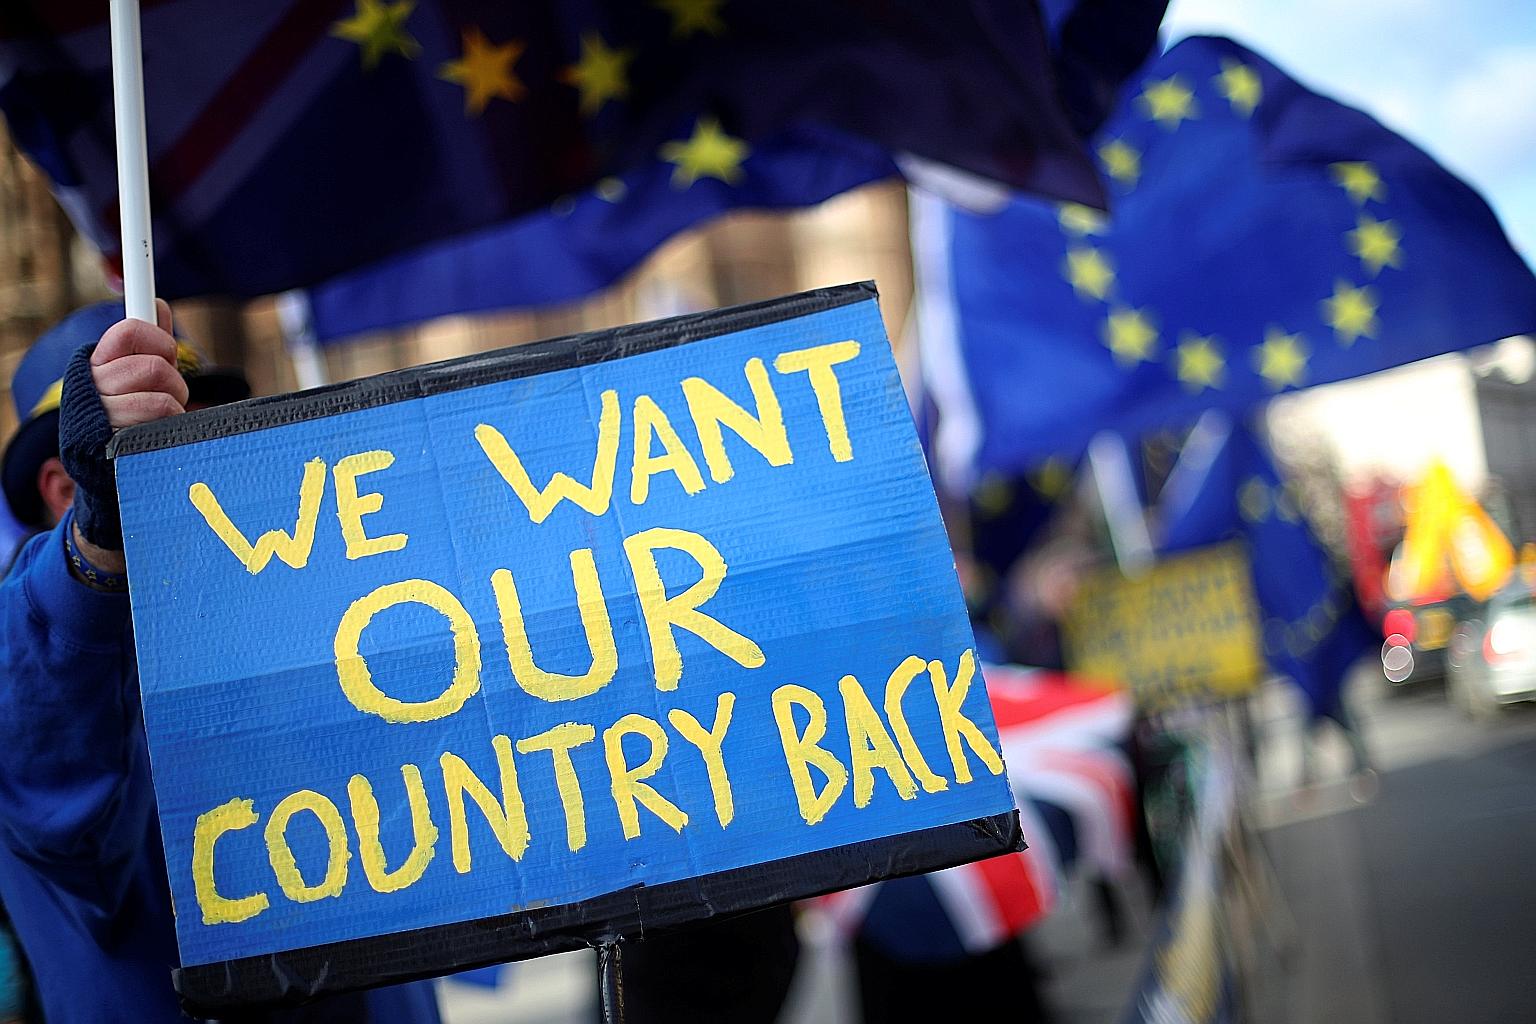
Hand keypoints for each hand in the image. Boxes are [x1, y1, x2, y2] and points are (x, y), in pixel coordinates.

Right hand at [89, 299, 186, 429]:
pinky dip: (172, 421)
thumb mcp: (132, 370)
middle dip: (174, 379)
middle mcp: (93, 383)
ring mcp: (103, 412)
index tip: (167, 351)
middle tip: (168, 390)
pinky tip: (157, 430)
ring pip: (163, 395)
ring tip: (163, 412)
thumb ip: (148, 341)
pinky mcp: (118, 439)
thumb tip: (158, 306)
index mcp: (96, 361)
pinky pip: (162, 416)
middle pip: (155, 367)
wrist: (99, 456)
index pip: (129, 332)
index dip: (158, 339)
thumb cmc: (123, 407)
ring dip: (174, 402)